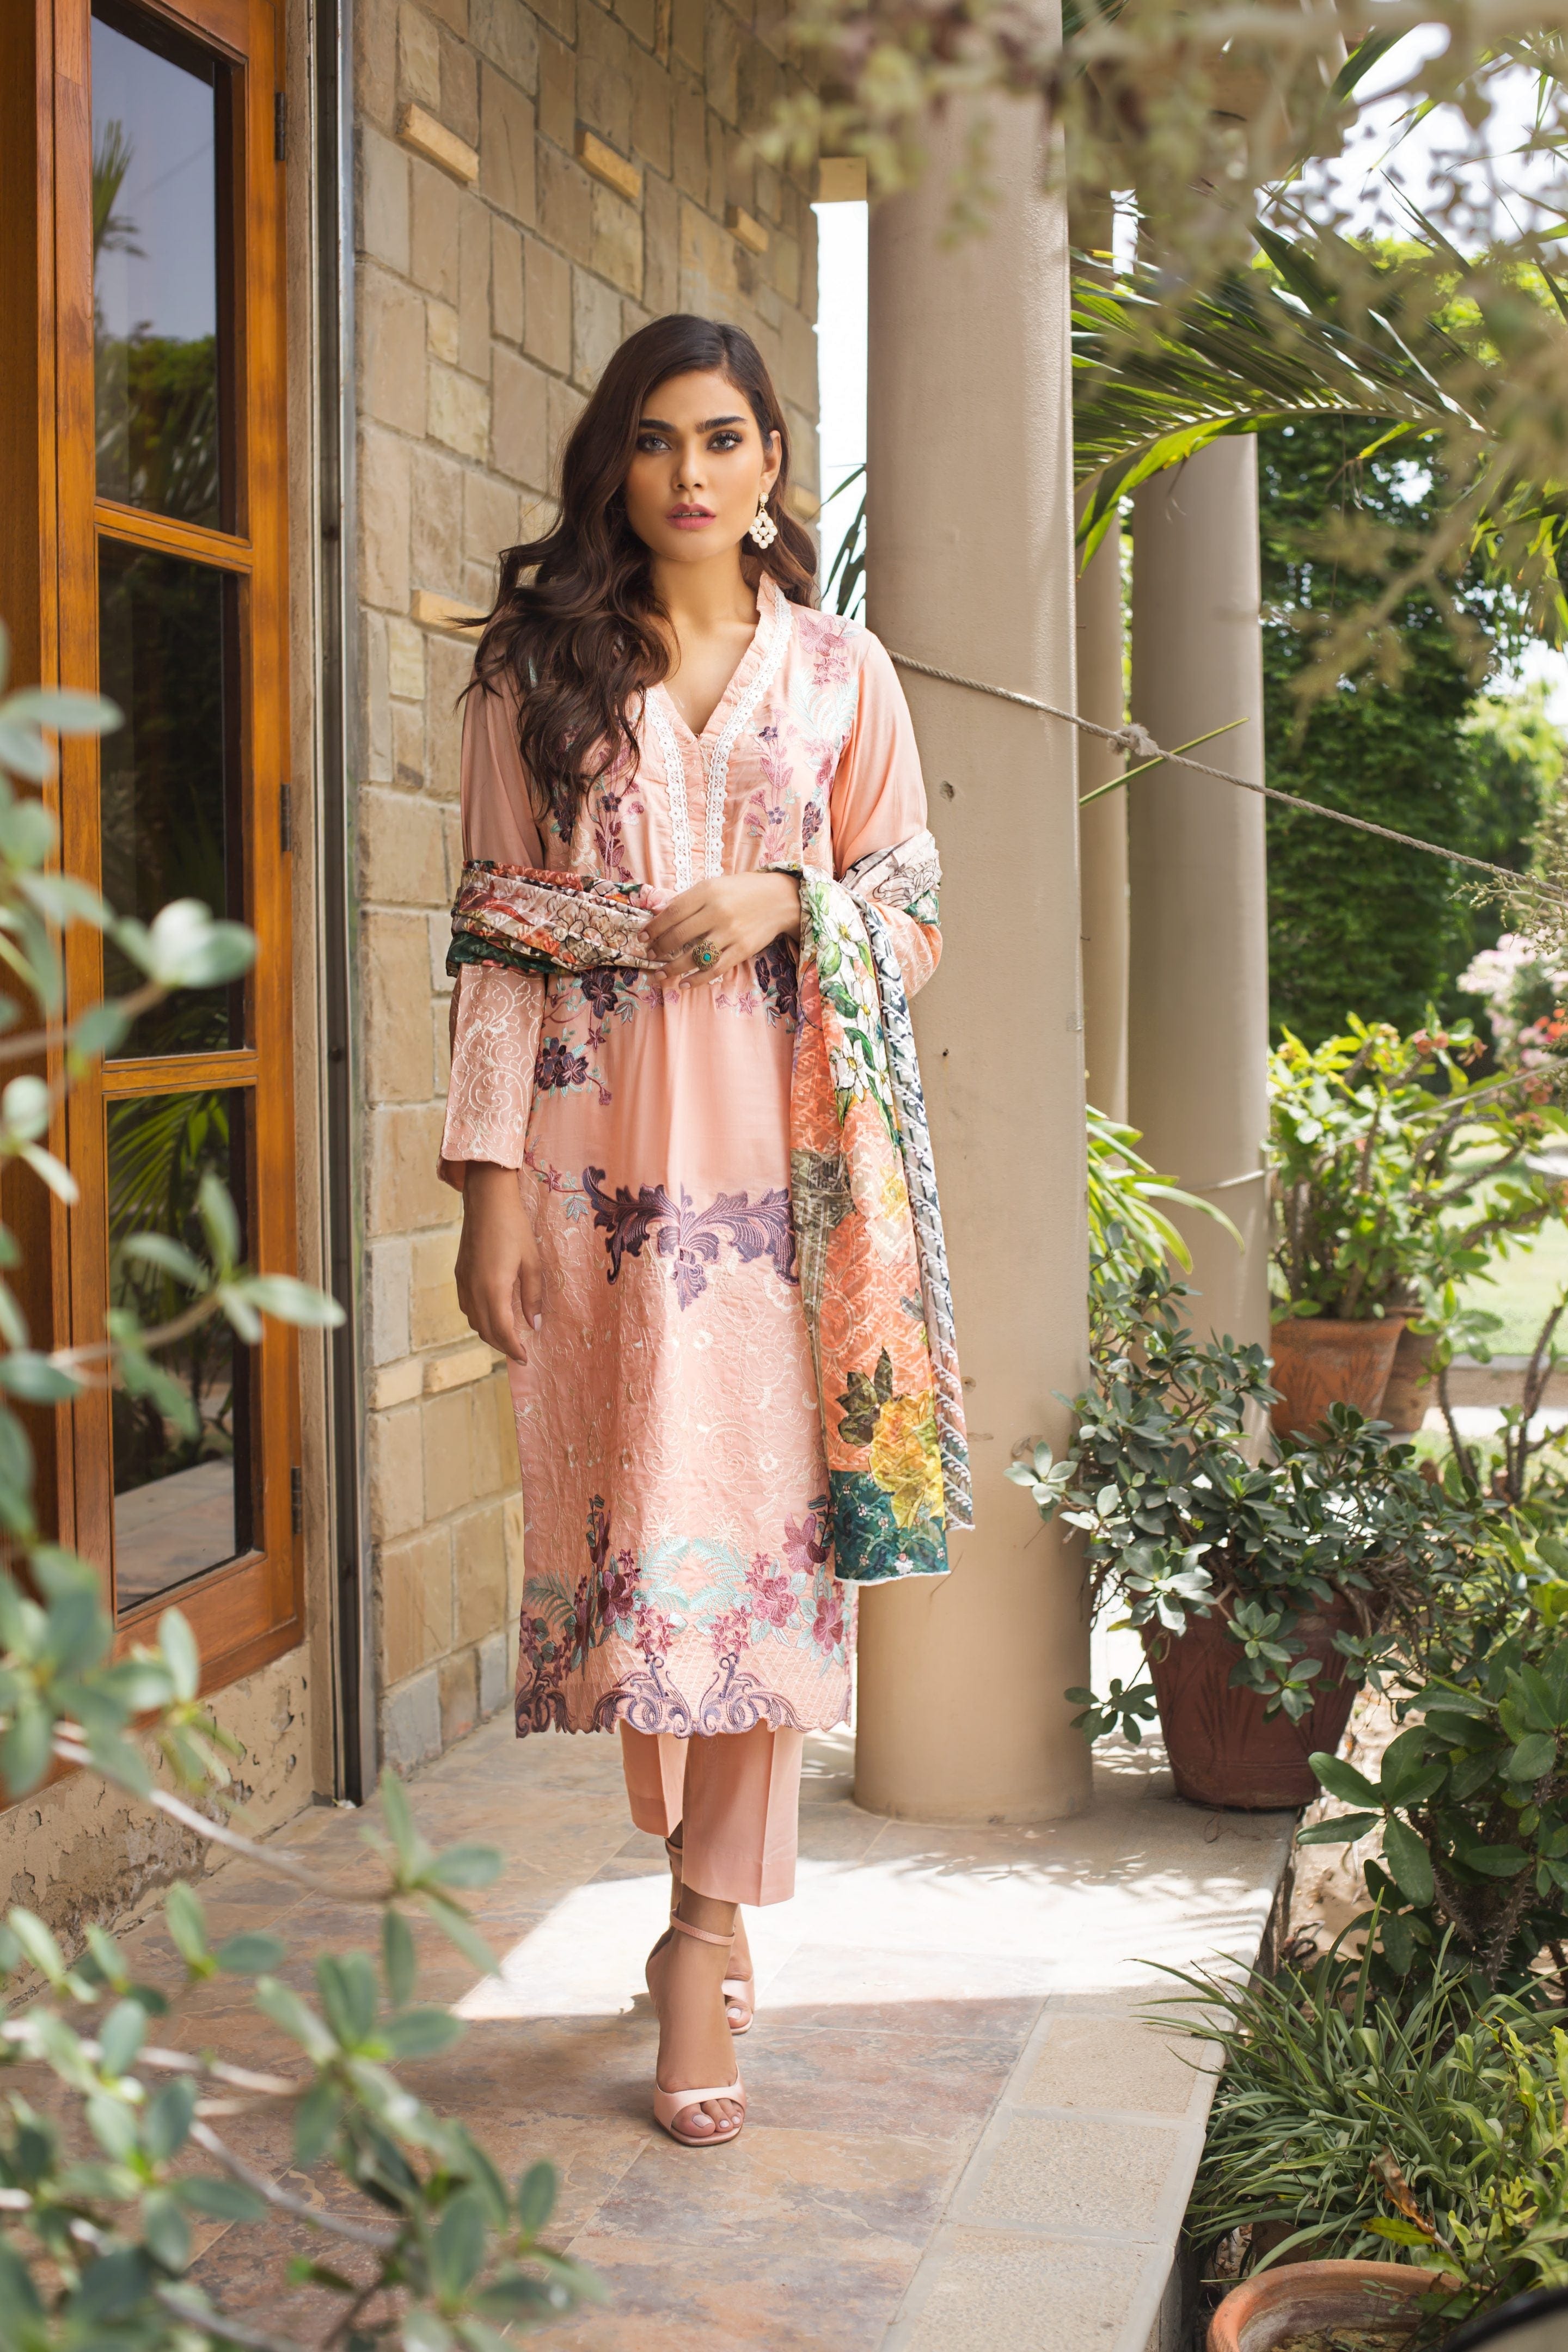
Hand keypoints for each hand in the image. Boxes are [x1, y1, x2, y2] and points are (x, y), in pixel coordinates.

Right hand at [454, 1162, 542, 1363]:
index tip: (525, 1358)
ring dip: (489, 1332)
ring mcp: (463, 1281)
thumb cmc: (514, 1228)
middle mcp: (473, 1290)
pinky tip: (493, 1313)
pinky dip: (479, 1317)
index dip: (513, 1348)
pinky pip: (467, 1306)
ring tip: (508, 1335)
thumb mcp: (531, 1262)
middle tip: (519, 1351)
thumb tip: (534, 1324)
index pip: (502, 1331)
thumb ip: (532, 1296)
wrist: (486, 1200)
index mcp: (493, 1289)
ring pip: (473, 1320)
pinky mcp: (459, 1273)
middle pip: (484, 1330)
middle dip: (502, 1345)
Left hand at [643, 872, 800, 985]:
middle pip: (680, 935)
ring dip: (673, 968)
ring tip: (660, 974)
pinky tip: (685, 984)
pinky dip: (698, 979)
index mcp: (707, 892)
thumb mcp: (712, 886)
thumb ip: (687, 900)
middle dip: (660, 949)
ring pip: (695, 956)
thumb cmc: (740, 891)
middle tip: (650, 956)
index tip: (641, 938)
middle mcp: (718, 912)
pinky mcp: (742, 950)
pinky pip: (716, 969)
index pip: (672, 913)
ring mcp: (730, 933)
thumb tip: (657, 912)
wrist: (779, 898)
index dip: (653, 928)